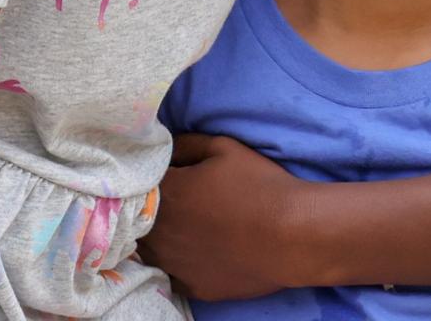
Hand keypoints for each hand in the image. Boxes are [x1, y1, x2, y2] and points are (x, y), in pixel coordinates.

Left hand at [143, 136, 303, 301]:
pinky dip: (174, 262)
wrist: (293, 236)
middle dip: (145, 206)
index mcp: (167, 194)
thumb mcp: (222, 147)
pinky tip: (189, 251)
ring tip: (175, 225)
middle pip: (137, 219)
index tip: (158, 173)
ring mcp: (176, 265)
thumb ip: (185, 143)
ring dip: (154, 236)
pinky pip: (170, 274)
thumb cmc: (258, 185)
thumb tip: (166, 148)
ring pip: (148, 250)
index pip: (137, 182)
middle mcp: (163, 233)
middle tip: (167, 198)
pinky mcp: (194, 288)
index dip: (146, 176)